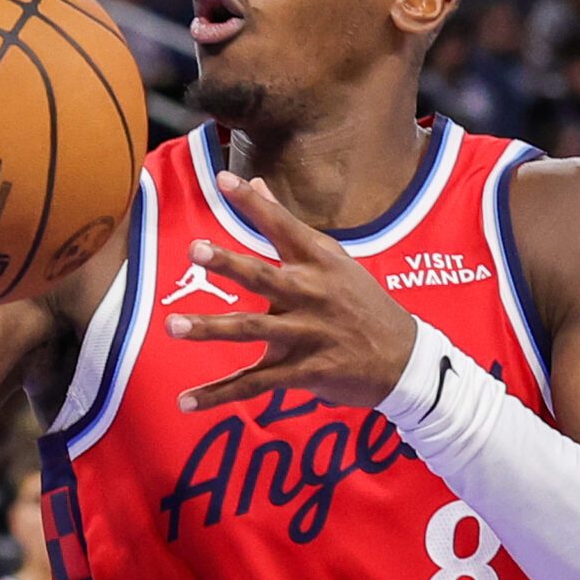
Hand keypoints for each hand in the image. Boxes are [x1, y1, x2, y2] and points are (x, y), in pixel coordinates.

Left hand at [165, 172, 420, 411]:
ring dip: (210, 329)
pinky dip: (218, 394)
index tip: (224, 178)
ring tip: (173, 326)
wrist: (405, 359)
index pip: (282, 225)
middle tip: (195, 251)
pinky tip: (185, 401)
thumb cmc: (360, 302)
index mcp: (318, 262)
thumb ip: (287, 224)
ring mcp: (307, 334)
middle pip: (264, 277)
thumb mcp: (333, 258)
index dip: (253, 202)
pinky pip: (254, 384)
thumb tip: (256, 182)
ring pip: (252, 330)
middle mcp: (311, 294)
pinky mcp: (303, 371)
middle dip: (230, 264)